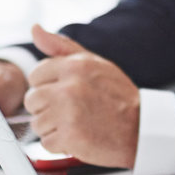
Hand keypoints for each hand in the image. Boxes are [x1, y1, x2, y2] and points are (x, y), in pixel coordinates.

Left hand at [23, 26, 139, 168]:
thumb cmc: (118, 96)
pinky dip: (60, 145)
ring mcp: (68, 113)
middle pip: (32, 100)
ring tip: (78, 123)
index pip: (35, 75)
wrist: (141, 128)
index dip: (49, 86)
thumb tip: (35, 29)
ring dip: (54, 128)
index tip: (66, 93)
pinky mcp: (70, 137)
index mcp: (74, 66)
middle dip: (47, 108)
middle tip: (72, 111)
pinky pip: (46, 143)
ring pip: (37, 123)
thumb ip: (61, 46)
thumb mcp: (94, 63)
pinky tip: (79, 137)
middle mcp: (70, 87)